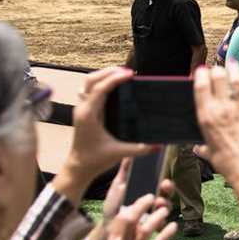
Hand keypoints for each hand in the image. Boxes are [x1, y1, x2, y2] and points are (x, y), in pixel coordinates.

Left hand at [55, 67, 150, 203]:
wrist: (78, 168)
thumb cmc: (95, 160)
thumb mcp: (119, 153)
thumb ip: (140, 149)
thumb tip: (160, 145)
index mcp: (89, 115)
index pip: (100, 89)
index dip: (115, 79)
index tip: (131, 74)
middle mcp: (83, 109)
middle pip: (91, 80)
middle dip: (109, 72)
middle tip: (128, 72)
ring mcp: (82, 109)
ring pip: (89, 83)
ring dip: (104, 76)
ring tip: (122, 75)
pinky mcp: (85, 112)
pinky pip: (90, 90)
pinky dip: (102, 83)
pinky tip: (115, 87)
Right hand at [101, 194, 176, 239]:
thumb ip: (125, 237)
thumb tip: (138, 219)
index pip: (119, 217)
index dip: (132, 203)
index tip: (143, 195)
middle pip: (130, 218)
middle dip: (143, 205)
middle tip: (154, 197)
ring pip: (145, 229)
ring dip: (157, 216)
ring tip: (166, 211)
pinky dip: (167, 232)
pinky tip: (174, 227)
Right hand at [193, 61, 238, 205]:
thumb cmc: (228, 164)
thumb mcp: (210, 154)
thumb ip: (203, 148)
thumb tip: (198, 148)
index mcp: (206, 117)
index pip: (201, 87)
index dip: (201, 75)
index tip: (201, 71)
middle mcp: (222, 109)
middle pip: (218, 78)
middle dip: (217, 70)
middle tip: (218, 68)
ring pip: (236, 80)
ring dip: (235, 69)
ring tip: (233, 62)